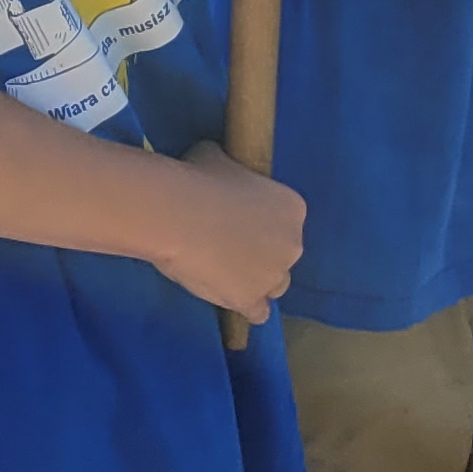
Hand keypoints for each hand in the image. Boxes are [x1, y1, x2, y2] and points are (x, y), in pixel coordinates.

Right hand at [148, 139, 305, 323]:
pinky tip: (230, 299)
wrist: (179, 214)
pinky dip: (247, 308)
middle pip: (283, 256)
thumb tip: (219, 173)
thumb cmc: (200, 178)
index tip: (237, 221)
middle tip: (229, 246)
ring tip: (227, 275)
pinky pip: (258, 313)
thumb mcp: (218, 158)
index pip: (285, 222)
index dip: (261, 224)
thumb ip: (230, 171)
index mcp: (292, 207)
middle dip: (261, 254)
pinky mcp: (251, 300)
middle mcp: (293, 243)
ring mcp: (274, 276)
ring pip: (274, 286)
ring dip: (257, 281)